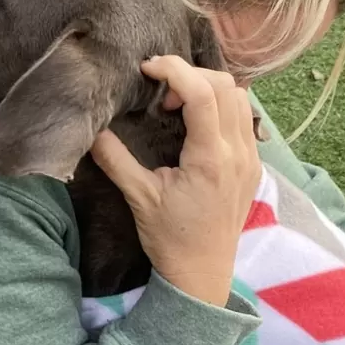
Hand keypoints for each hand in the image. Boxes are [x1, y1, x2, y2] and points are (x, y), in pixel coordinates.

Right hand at [90, 57, 260, 306]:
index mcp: (210, 159)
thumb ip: (115, 159)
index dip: (174, 70)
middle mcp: (237, 154)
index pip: (203, 93)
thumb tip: (92, 129)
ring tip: (178, 108)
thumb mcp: (139, 198)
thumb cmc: (171, 239)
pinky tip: (196, 124)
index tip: (148, 69)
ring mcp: (250, 159)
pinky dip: (222, 106)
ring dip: (209, 89)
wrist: (202, 275)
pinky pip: (245, 119)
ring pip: (241, 99)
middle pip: (226, 86)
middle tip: (162, 95)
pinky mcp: (252, 166)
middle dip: (191, 76)